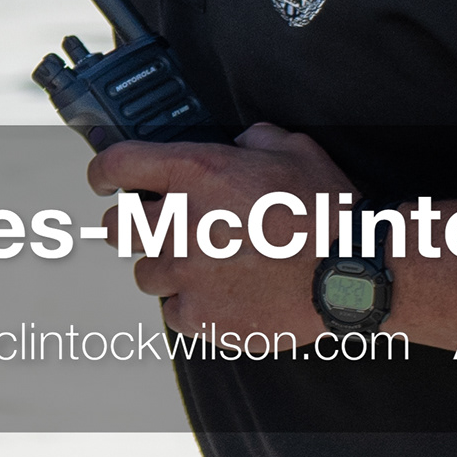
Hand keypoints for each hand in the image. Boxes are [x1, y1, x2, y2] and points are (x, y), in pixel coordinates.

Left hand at [86, 121, 355, 343]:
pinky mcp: (200, 316)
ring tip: (208, 267)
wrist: (354, 272)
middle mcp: (180, 222)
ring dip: (167, 269)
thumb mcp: (294, 150)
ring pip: (145, 273)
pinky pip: (174, 312)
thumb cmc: (329, 211)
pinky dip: (192, 307)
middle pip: (118, 226)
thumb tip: (239, 143)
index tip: (104, 180)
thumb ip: (253, 141)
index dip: (102, 172)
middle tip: (161, 228)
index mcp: (197, 173)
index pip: (116, 164)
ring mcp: (186, 273)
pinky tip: (223, 297)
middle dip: (133, 225)